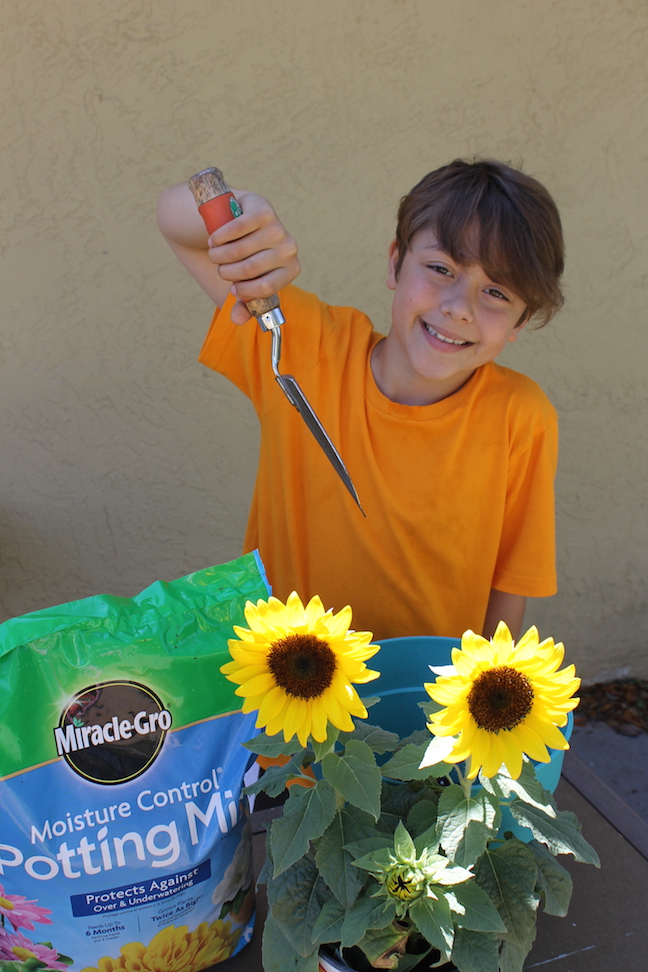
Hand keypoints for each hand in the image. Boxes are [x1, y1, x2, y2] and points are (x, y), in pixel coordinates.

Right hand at [206, 191, 299, 323]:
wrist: (245, 217)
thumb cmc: (248, 255)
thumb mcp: (249, 279)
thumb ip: (245, 303)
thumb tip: (237, 320)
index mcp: (291, 269)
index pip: (267, 288)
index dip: (245, 291)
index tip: (233, 289)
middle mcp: (289, 249)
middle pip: (249, 269)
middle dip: (226, 272)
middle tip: (219, 267)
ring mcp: (278, 228)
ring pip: (238, 250)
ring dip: (218, 256)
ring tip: (214, 254)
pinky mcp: (263, 210)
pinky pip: (235, 229)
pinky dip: (219, 237)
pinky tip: (214, 240)